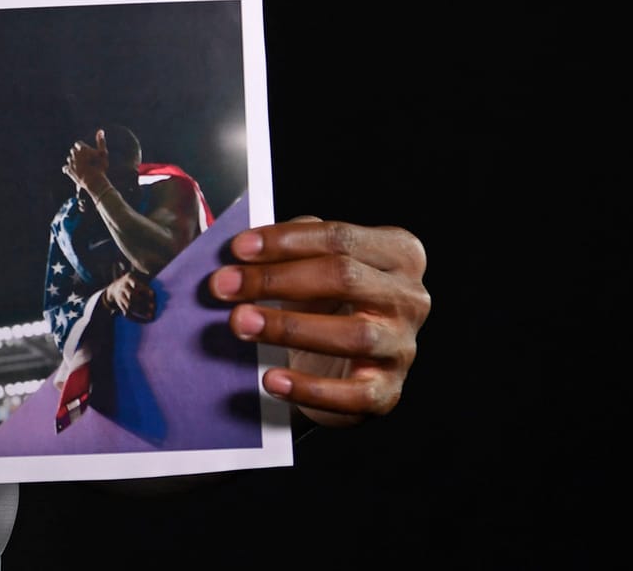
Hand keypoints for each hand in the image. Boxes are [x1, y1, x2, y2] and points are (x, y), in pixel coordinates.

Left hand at [62, 130, 110, 196]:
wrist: (95, 182)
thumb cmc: (100, 168)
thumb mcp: (103, 154)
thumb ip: (101, 142)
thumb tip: (100, 131)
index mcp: (82, 149)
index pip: (78, 144)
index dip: (83, 148)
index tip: (87, 152)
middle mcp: (74, 155)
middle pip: (73, 151)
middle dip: (78, 154)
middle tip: (85, 159)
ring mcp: (70, 163)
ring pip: (69, 159)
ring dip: (74, 161)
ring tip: (81, 166)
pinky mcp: (69, 171)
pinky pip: (65, 168)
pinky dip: (68, 168)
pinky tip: (73, 170)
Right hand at [102, 271, 155, 320]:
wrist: (115, 288)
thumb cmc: (131, 284)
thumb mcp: (135, 279)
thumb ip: (143, 286)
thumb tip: (154, 295)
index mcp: (128, 278)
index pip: (135, 284)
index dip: (144, 289)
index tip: (153, 294)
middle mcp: (123, 287)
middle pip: (132, 296)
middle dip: (143, 302)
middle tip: (154, 307)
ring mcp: (120, 296)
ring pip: (130, 306)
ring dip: (141, 311)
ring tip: (151, 316)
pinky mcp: (120, 305)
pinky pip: (128, 313)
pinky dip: (137, 318)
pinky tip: (145, 320)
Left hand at [210, 216, 428, 427]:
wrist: (339, 358)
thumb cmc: (324, 296)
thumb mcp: (314, 260)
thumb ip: (295, 241)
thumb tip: (250, 246)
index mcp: (398, 253)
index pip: (341, 238)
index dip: (285, 241)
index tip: (238, 248)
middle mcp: (409, 298)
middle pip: (345, 278)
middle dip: (277, 280)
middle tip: (224, 285)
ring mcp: (402, 346)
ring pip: (352, 334)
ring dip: (288, 328)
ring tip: (240, 323)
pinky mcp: (387, 390)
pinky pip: (353, 394)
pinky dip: (309, 388)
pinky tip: (271, 380)